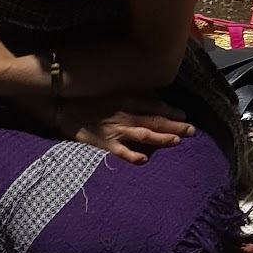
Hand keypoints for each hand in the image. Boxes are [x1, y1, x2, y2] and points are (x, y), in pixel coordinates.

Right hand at [64, 96, 194, 164]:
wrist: (60, 106)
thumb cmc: (84, 98)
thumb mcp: (109, 92)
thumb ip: (127, 98)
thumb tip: (145, 100)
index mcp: (127, 100)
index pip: (154, 106)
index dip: (171, 111)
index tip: (184, 115)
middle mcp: (125, 114)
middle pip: (156, 120)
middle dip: (175, 125)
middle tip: (192, 131)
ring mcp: (115, 129)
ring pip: (144, 134)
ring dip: (162, 138)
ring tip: (177, 141)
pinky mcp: (103, 142)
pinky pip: (121, 151)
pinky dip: (133, 156)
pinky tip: (145, 161)